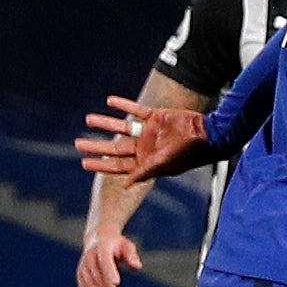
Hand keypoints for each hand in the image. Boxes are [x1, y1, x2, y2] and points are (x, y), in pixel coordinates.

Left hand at [76, 98, 206, 181]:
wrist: (209, 134)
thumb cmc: (188, 154)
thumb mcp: (162, 164)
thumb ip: (143, 172)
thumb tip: (123, 185)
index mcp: (146, 163)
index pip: (118, 165)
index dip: (100, 164)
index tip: (83, 163)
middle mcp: (145, 149)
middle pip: (115, 148)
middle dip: (97, 146)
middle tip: (78, 143)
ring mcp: (150, 132)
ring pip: (122, 128)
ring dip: (106, 123)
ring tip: (88, 119)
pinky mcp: (157, 116)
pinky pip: (136, 109)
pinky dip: (123, 104)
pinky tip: (109, 100)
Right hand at [78, 230, 142, 286]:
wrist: (97, 239)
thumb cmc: (116, 244)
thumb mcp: (126, 245)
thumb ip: (131, 255)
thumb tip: (137, 266)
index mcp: (101, 248)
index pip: (104, 261)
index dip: (109, 272)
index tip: (116, 283)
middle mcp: (89, 257)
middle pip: (97, 276)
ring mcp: (83, 267)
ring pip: (88, 285)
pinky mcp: (80, 275)